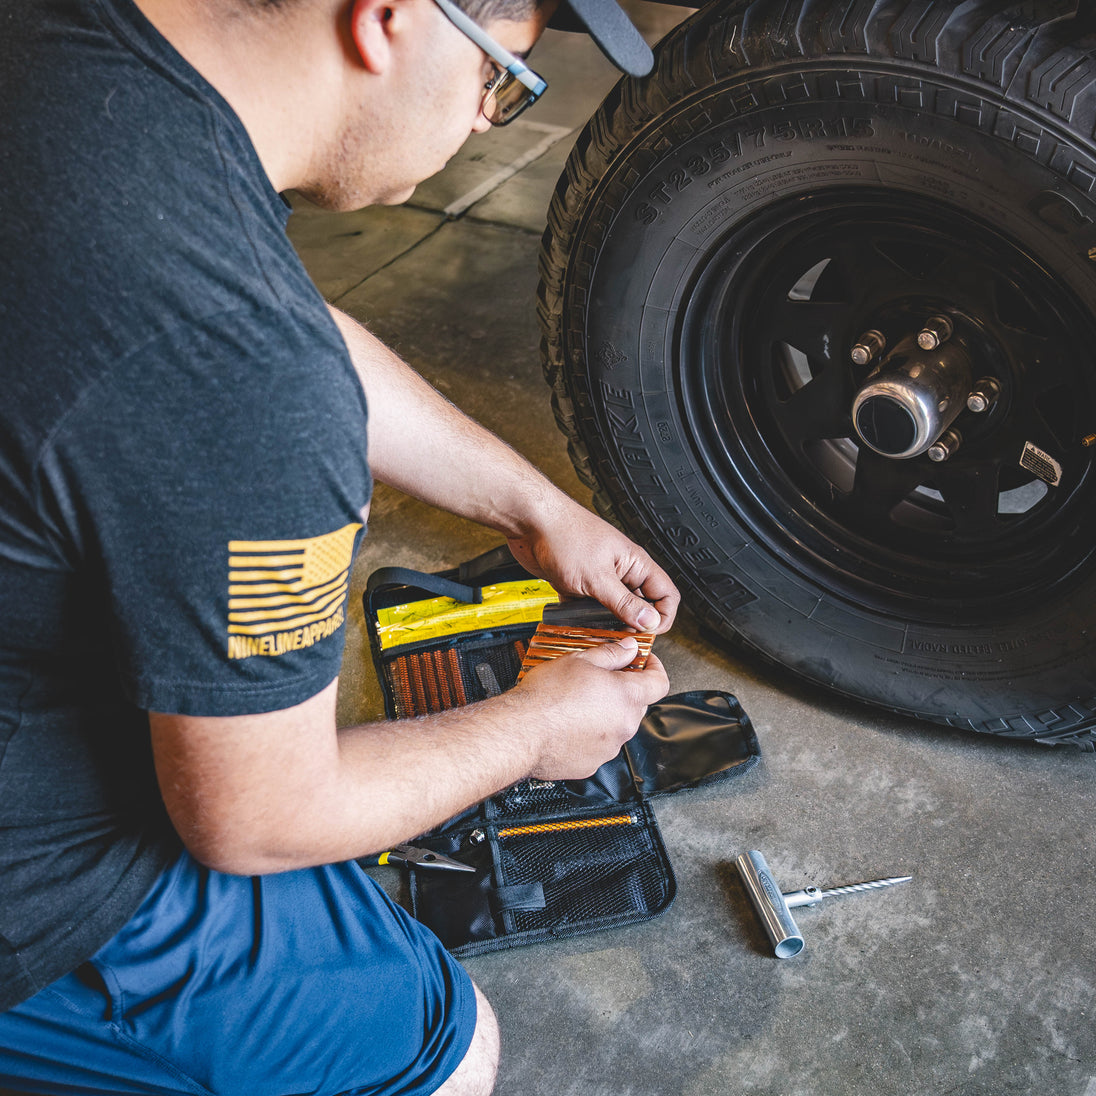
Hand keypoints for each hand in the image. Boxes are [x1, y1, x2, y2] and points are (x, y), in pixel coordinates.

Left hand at [507, 500, 679, 633]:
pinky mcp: (578, 584)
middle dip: (633, 624)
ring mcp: (599, 578)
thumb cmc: (565, 534)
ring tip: (598, 632)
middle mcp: (620, 571)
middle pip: (640, 605)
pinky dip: (583, 618)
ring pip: (612, 609)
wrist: (531, 523)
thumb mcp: (598, 577)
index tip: (648, 632)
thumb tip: (649, 621)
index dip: (663, 617)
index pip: (666, 595)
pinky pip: (588, 608)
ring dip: (606, 623)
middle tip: (621, 637)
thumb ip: (624, 603)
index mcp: (635, 563)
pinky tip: (576, 621)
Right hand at [511, 637, 669, 780]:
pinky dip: (589, 734)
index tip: (643, 662)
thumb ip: (612, 654)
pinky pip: (598, 745)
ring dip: (605, 714)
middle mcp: (624, 725)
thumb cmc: (546, 697)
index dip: (654, 668)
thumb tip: (629, 648)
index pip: (660, 683)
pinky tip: (569, 724)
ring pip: (616, 726)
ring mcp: (609, 748)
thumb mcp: (580, 661)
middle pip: (637, 704)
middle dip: (624, 691)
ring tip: (577, 703)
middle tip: (601, 679)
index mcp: (627, 697)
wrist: (521, 732)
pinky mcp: (592, 764)